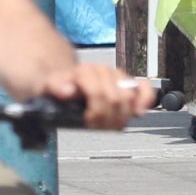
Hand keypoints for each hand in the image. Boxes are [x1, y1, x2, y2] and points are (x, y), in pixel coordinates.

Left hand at [36, 63, 157, 130]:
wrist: (65, 81)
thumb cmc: (59, 87)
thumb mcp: (50, 87)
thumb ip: (56, 86)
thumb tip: (67, 91)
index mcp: (84, 71)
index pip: (98, 92)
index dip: (95, 111)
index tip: (88, 120)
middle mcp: (103, 71)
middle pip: (114, 99)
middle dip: (106, 115)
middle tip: (97, 123)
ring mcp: (117, 77)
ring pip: (129, 96)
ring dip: (120, 114)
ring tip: (108, 121)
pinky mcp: (130, 83)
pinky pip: (144, 88)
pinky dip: (145, 99)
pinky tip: (138, 111)